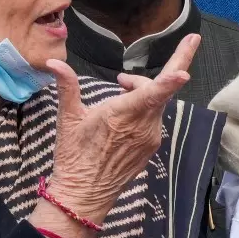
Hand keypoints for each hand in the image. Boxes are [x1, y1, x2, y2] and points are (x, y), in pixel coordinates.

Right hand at [44, 33, 198, 223]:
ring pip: (157, 103)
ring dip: (145, 90)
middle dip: (178, 63)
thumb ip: (67, 85)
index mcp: (122, 115)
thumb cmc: (74, 156)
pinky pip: (154, 118)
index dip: (169, 81)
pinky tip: (126, 112)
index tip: (185, 71)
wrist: (84, 195)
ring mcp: (151, 137)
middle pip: (163, 90)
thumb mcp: (68, 119)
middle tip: (184, 42)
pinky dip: (145, 107)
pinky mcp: (152, 146)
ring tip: (122, 87)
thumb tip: (53, 61)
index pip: (152, 94)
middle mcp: (142, 125)